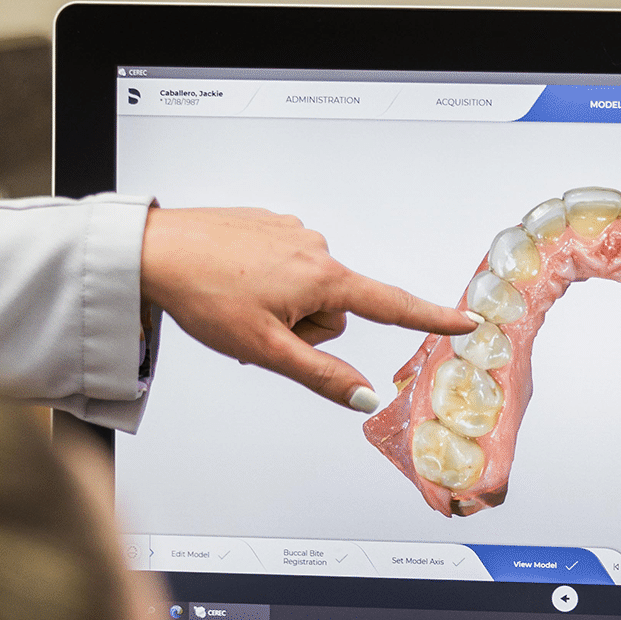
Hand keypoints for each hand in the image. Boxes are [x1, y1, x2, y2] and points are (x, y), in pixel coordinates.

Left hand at [139, 207, 475, 410]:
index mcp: (321, 277)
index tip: (467, 320)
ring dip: (282, 306)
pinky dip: (266, 282)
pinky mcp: (269, 224)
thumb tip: (365, 395)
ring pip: (307, 289)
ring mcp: (291, 232)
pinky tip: (234, 282)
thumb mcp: (265, 349)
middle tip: (260, 330)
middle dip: (304, 327)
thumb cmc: (202, 295)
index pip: (390, 305)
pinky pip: (285, 265)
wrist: (153, 251)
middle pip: (334, 309)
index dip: (431, 317)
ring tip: (239, 304)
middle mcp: (315, 247)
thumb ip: (321, 374)